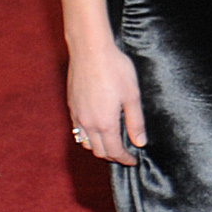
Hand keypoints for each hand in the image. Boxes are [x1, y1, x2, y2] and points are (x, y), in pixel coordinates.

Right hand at [67, 36, 144, 167]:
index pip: (114, 151)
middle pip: (99, 151)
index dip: (124, 159)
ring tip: (111, 143)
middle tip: (124, 153)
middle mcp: (88, 123)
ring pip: (86, 143)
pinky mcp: (71, 106)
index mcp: (105, 123)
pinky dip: (88, 136)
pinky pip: (78, 130)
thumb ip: (136, 122)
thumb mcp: (132, 96)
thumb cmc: (115, 70)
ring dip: (99, 147)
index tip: (133, 160)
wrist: (90, 50)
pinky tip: (96, 129)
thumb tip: (140, 142)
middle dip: (112, 156)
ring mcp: (77, 115)